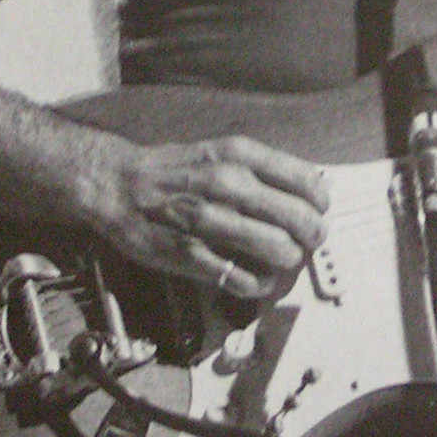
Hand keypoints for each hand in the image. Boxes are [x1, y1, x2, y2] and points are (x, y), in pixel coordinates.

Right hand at [80, 135, 329, 297]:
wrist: (116, 184)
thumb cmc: (173, 171)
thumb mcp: (222, 152)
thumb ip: (265, 167)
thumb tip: (313, 185)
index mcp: (240, 157)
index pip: (308, 183)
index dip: (321, 204)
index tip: (318, 211)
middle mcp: (228, 186)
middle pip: (301, 220)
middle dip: (313, 236)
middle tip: (308, 242)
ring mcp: (210, 222)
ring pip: (279, 250)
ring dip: (288, 260)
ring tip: (282, 259)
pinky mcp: (192, 255)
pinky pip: (245, 279)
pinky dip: (260, 284)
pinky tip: (257, 278)